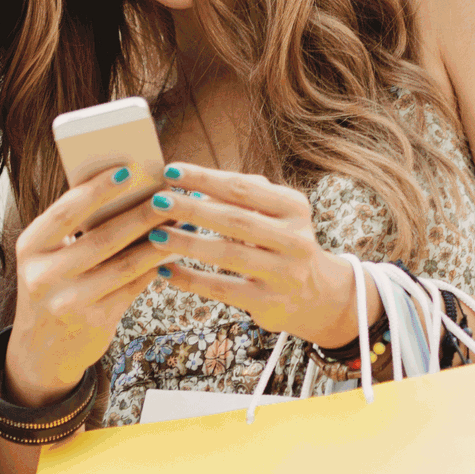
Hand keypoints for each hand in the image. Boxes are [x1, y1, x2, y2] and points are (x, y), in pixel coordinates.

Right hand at [3, 166, 176, 401]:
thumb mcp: (48, 257)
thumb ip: (75, 229)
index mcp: (31, 247)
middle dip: (142, 212)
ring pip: (125, 263)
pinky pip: (134, 286)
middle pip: (103, 237)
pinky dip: (156, 266)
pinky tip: (174, 250)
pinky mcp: (95, 321)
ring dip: (160, 239)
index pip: (67, 211)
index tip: (129, 169)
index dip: (98, 189)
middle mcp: (45, 275)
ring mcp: (70, 301)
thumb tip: (129, 191)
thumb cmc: (52, 287)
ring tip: (184, 220)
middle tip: (171, 192)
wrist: (40, 351)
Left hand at [142, 163, 369, 347]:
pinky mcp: (268, 302)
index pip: (244, 188)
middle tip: (157, 200)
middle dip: (192, 209)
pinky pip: (222, 289)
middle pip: (235, 220)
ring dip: (187, 243)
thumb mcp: (277, 215)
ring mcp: (283, 273)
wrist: (319, 296)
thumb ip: (244, 197)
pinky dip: (191, 279)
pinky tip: (165, 271)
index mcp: (294, 208)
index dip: (205, 178)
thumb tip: (195, 186)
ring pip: (228, 255)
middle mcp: (294, 239)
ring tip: (155, 235)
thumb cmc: (283, 244)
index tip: (171, 170)